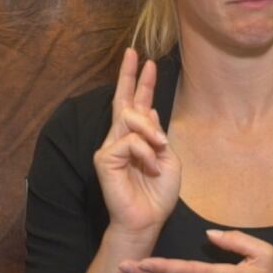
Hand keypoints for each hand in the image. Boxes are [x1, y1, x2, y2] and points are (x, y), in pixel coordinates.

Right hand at [94, 47, 180, 235]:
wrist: (147, 220)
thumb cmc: (158, 193)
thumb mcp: (168, 159)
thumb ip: (158, 135)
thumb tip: (150, 110)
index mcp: (138, 137)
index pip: (137, 104)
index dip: (141, 82)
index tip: (146, 60)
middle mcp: (121, 137)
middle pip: (123, 99)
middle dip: (130, 75)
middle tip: (134, 53)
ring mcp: (110, 146)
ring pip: (131, 118)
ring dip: (152, 132)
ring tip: (160, 150)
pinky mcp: (104, 157)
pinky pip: (130, 141)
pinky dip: (145, 152)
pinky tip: (150, 167)